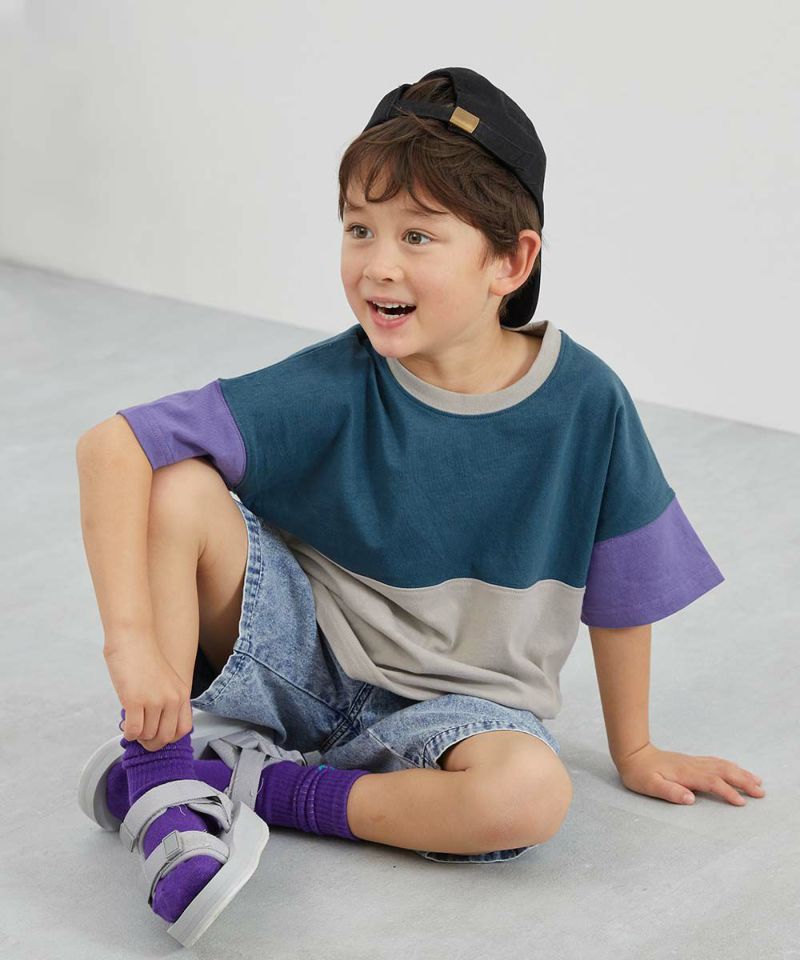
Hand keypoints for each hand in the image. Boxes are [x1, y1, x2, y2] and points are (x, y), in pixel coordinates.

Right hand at [103, 633, 193, 750]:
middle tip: (141, 736)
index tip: (156, 735)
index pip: (183, 730)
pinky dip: (128, 733)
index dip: (168, 738)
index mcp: (181, 694)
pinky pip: (134, 730)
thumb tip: (156, 725)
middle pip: (165, 737)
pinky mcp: (136, 700)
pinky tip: (125, 724)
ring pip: (147, 735)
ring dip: (137, 735)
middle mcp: (172, 699)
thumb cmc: (145, 658)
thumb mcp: (166, 681)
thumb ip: (166, 701)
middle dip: (151, 742)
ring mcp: (155, 701)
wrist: (133, 638)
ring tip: (132, 725)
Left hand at [615, 742, 765, 805]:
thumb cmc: (639, 773)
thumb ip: (670, 792)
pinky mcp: (691, 761)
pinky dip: (730, 766)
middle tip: (761, 792)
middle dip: (743, 781)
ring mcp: (693, 762)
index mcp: (685, 774)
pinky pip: (715, 762)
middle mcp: (693, 766)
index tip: (741, 802)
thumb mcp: (650, 785)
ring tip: (757, 781)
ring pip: (722, 765)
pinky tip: (736, 769)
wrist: (632, 753)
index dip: (727, 792)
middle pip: (723, 772)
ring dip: (740, 773)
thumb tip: (690, 798)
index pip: (712, 783)